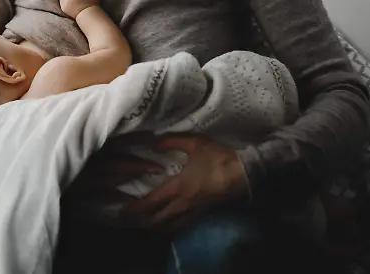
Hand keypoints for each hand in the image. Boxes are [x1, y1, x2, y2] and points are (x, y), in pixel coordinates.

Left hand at [120, 135, 249, 231]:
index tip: (125, 211)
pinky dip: (173, 226)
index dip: (137, 207)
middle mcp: (184, 203)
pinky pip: (184, 224)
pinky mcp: (205, 213)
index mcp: (179, 187)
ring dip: (157, 227)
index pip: (153, 201)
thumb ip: (171, 142)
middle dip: (144, 222)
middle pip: (159, 219)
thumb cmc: (218, 158)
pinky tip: (170, 225)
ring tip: (147, 226)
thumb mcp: (194, 143)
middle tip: (131, 222)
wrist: (245, 173)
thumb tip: (153, 144)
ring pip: (172, 225)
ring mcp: (195, 210)